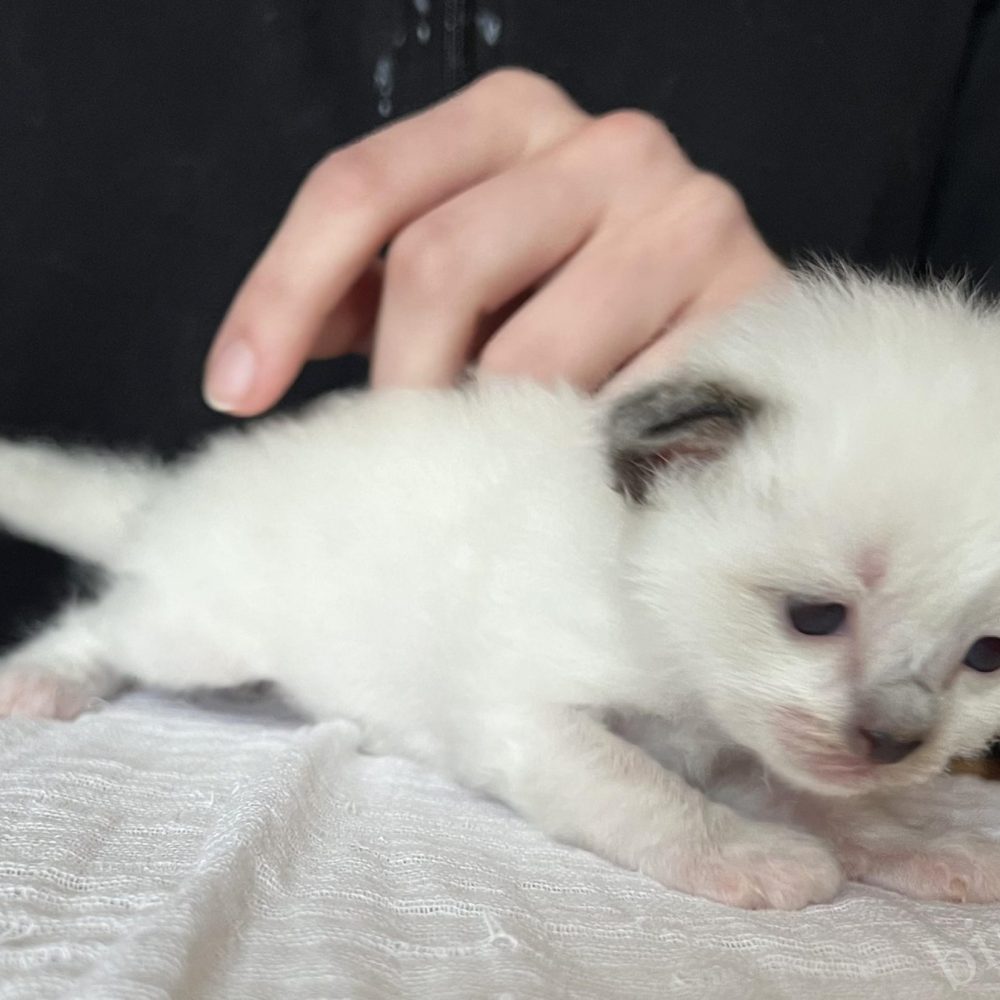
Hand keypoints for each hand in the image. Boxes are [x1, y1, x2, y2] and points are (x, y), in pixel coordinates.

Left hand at [203, 68, 785, 415]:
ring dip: (486, 434)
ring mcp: (683, 219)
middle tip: (390, 460)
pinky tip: (569, 472)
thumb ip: (376, 295)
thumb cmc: (588, 318)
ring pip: (524, 356)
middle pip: (437, 263)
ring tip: (495, 466)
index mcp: (515, 119)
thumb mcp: (474, 280)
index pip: (364, 187)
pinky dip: (567, 459)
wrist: (746, 347)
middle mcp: (605, 146)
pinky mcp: (745, 308)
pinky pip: (612, 411)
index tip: (237, 392)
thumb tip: (264, 363)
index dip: (281, 294)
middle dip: (395, 383)